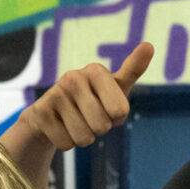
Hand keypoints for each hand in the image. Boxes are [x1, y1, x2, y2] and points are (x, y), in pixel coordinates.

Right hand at [17, 42, 152, 149]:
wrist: (49, 115)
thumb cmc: (90, 100)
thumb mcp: (114, 87)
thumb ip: (133, 69)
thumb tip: (149, 45)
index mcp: (95, 70)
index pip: (120, 111)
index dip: (116, 118)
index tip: (107, 107)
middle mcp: (73, 77)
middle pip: (102, 126)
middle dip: (98, 129)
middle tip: (88, 117)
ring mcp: (54, 94)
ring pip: (83, 137)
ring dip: (82, 138)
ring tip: (74, 123)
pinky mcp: (39, 113)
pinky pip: (66, 143)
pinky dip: (66, 142)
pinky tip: (59, 128)